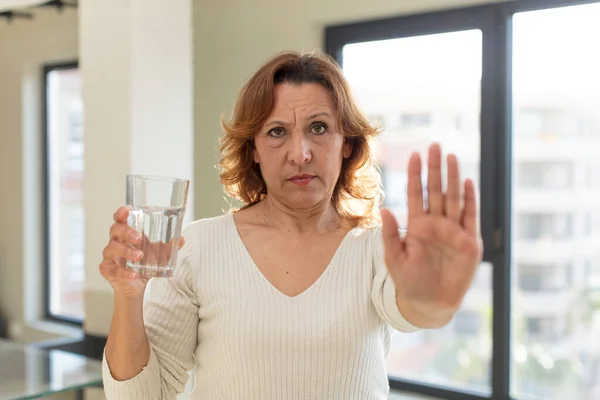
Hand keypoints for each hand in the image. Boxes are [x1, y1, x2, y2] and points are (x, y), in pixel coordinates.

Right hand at [99, 206, 184, 297]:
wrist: (137, 286)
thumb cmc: (143, 264)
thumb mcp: (158, 254)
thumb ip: (168, 247)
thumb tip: (181, 239)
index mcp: (125, 235)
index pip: (119, 220)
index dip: (121, 214)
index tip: (126, 211)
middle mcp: (115, 242)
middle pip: (115, 230)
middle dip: (126, 232)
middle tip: (138, 237)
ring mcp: (110, 256)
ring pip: (112, 248)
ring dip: (126, 251)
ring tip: (139, 256)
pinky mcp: (107, 270)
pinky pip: (113, 269)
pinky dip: (124, 272)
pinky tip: (133, 274)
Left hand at [381, 143, 482, 327]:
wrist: (429, 303)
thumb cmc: (409, 281)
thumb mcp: (395, 259)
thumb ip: (391, 236)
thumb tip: (385, 210)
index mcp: (417, 225)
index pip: (415, 194)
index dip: (415, 175)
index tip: (414, 154)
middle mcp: (436, 223)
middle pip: (435, 190)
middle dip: (434, 169)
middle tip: (434, 146)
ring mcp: (454, 231)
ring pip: (453, 198)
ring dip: (452, 178)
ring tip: (451, 157)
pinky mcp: (469, 242)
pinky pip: (470, 217)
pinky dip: (469, 200)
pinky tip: (467, 183)